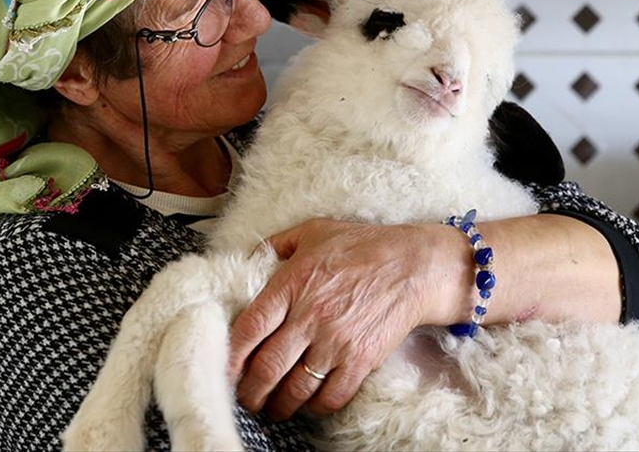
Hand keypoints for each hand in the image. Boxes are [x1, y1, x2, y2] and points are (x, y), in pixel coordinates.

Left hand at [227, 218, 456, 420]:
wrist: (413, 265)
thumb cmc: (363, 245)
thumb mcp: (314, 231)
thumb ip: (276, 245)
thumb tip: (247, 258)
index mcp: (292, 283)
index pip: (249, 328)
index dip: (230, 356)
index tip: (225, 369)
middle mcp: (310, 316)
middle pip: (267, 367)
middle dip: (251, 391)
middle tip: (247, 397)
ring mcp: (336, 341)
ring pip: (296, 388)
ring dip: (280, 405)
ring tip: (274, 407)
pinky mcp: (361, 359)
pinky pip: (331, 396)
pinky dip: (315, 407)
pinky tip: (309, 403)